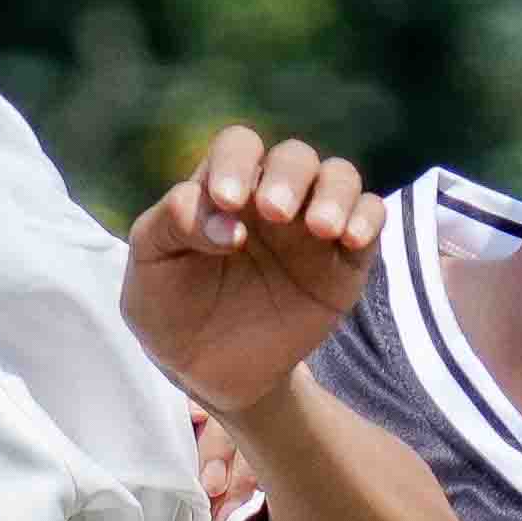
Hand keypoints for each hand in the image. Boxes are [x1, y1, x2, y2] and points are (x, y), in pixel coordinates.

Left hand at [121, 127, 387, 420]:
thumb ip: (171, 224)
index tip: (227, 201)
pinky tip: (350, 239)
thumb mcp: (150, 265)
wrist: (209, 373)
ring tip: (320, 228)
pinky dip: (368, 219)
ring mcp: (312, 227)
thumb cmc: (172, 308)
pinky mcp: (344, 263)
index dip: (236, 163)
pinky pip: (371, 221)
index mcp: (224, 187)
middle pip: (295, 156)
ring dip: (334, 192)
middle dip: (287, 176)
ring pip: (340, 177)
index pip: (239, 147)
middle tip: (275, 212)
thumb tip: (227, 221)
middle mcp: (272, 197)